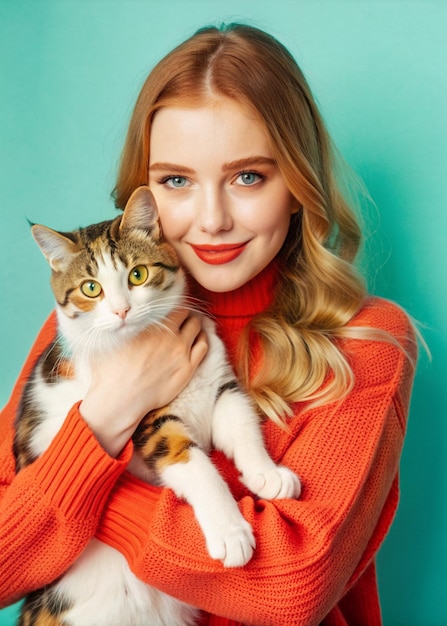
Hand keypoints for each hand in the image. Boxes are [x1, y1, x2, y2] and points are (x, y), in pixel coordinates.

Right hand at [79, 308, 207, 456]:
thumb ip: (116, 323)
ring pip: (197, 327)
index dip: (171, 304)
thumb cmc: (109, 370)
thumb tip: (114, 312)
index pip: (170, 304)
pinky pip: (204, 346)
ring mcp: (181, 351)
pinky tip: (197, 340)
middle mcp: (168, 334)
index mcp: (150, 325)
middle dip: (183, 313)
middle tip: (179, 317)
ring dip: (194, 324)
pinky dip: (202, 338)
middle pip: (186, 313)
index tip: (169, 306)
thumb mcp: (106, 339)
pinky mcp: (188, 368)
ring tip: (189, 327)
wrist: (121, 399)